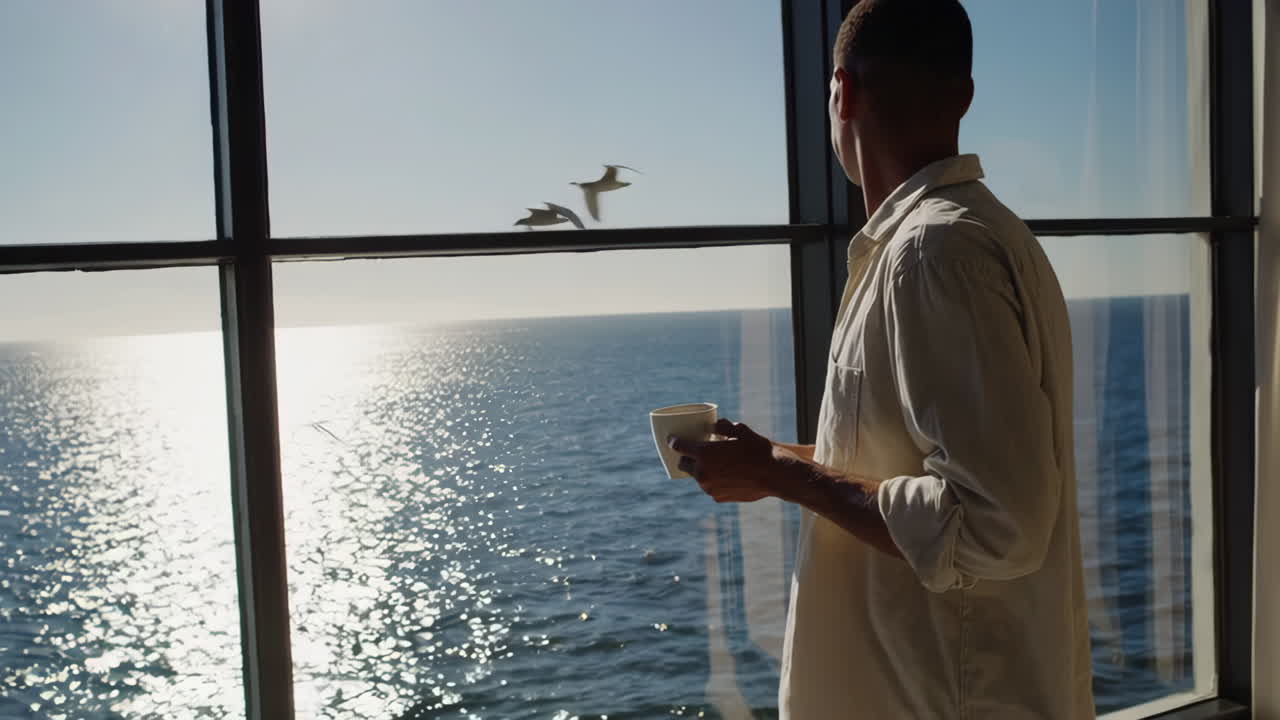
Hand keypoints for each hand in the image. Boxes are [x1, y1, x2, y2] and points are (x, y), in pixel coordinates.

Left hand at [668, 418, 789, 502]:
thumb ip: (723, 426)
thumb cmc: (758, 450)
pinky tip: (724, 475)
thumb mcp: (741, 430)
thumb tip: (714, 425)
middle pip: (684, 465)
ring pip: (698, 477)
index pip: (678, 447)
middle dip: (685, 458)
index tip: (672, 439)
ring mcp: (709, 488)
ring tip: (712, 463)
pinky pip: (710, 487)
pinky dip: (713, 481)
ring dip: (701, 470)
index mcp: (704, 453)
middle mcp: (702, 472)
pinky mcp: (718, 498)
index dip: (673, 441)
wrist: (775, 475)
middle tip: (693, 452)